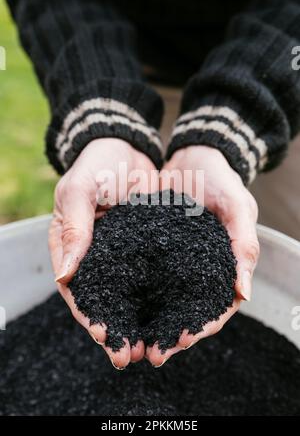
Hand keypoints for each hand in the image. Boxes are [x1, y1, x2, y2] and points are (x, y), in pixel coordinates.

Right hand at [49, 138, 158, 368]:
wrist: (127, 146)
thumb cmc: (95, 165)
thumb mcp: (79, 190)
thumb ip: (74, 229)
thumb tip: (65, 277)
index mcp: (72, 247)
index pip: (77, 291)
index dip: (89, 317)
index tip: (105, 338)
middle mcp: (97, 258)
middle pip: (105, 301)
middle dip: (116, 331)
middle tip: (131, 357)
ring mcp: (123, 255)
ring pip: (129, 295)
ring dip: (139, 321)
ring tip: (154, 346)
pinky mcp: (147, 248)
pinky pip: (153, 275)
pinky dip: (160, 295)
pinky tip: (174, 312)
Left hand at [146, 145, 258, 366]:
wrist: (194, 155)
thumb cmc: (222, 179)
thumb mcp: (237, 206)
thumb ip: (243, 244)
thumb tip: (244, 293)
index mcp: (222, 266)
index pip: (214, 308)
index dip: (199, 328)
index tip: (179, 342)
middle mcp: (195, 269)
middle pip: (183, 310)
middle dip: (166, 335)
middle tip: (146, 354)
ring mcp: (173, 260)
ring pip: (160, 299)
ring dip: (145, 321)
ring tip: (126, 339)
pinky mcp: (151, 247)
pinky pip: (140, 273)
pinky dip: (129, 291)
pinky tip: (113, 303)